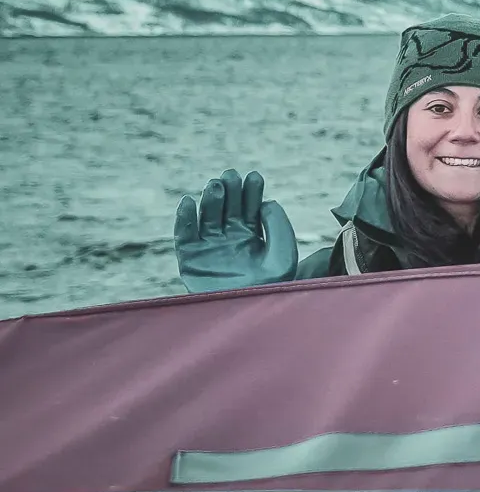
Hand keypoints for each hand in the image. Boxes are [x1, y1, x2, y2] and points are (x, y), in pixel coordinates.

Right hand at [173, 169, 298, 291]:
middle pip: (227, 208)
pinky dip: (184, 219)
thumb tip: (267, 202)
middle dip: (230, 191)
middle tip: (231, 176)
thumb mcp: (283, 255)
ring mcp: (208, 248)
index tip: (254, 177)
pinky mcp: (190, 259)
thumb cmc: (272, 287)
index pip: (250, 208)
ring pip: (207, 217)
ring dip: (210, 200)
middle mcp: (229, 240)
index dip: (251, 192)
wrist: (248, 315)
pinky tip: (187, 202)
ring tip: (215, 186)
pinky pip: (184, 235)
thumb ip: (279, 226)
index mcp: (252, 237)